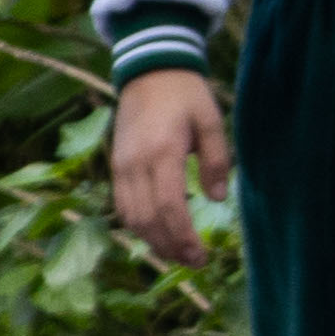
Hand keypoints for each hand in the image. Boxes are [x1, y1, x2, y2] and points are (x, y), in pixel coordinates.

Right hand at [110, 72, 230, 264]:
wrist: (149, 72)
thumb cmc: (186, 95)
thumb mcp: (211, 121)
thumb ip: (217, 160)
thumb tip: (217, 199)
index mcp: (162, 152)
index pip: (168, 206)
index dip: (183, 236)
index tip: (201, 255)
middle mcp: (136, 164)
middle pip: (147, 219)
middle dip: (170, 246)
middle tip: (194, 262)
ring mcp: (121, 166)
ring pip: (131, 217)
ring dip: (153, 241)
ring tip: (177, 254)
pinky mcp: (117, 166)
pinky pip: (123, 205)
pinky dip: (139, 225)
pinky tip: (157, 233)